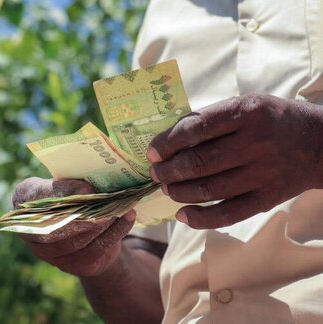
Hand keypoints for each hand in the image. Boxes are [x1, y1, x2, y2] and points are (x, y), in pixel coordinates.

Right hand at [13, 177, 134, 276]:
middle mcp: (32, 233)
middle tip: (106, 199)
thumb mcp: (71, 185)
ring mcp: (53, 254)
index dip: (61, 193)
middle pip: (55, 225)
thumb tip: (96, 186)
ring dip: (103, 221)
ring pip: (78, 239)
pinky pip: (97, 248)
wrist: (90, 231)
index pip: (32, 197)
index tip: (87, 188)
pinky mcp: (76, 265)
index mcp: (26, 204)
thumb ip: (74, 184)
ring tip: (121, 205)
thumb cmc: (77, 199)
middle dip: (84, 212)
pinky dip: (116, 230)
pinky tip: (128, 216)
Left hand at [147, 94, 322, 228]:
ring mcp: (261, 174)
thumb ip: (214, 118)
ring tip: (166, 188)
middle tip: (155, 173)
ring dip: (178, 191)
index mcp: (246, 113)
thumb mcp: (247, 104)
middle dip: (168, 170)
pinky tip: (182, 215)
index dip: (168, 142)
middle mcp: (253, 144)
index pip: (196, 129)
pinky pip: (228, 214)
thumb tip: (173, 137)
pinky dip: (200, 218)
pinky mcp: (265, 199)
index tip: (152, 152)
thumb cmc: (274, 119)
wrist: (317, 144)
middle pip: (198, 162)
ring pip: (208, 189)